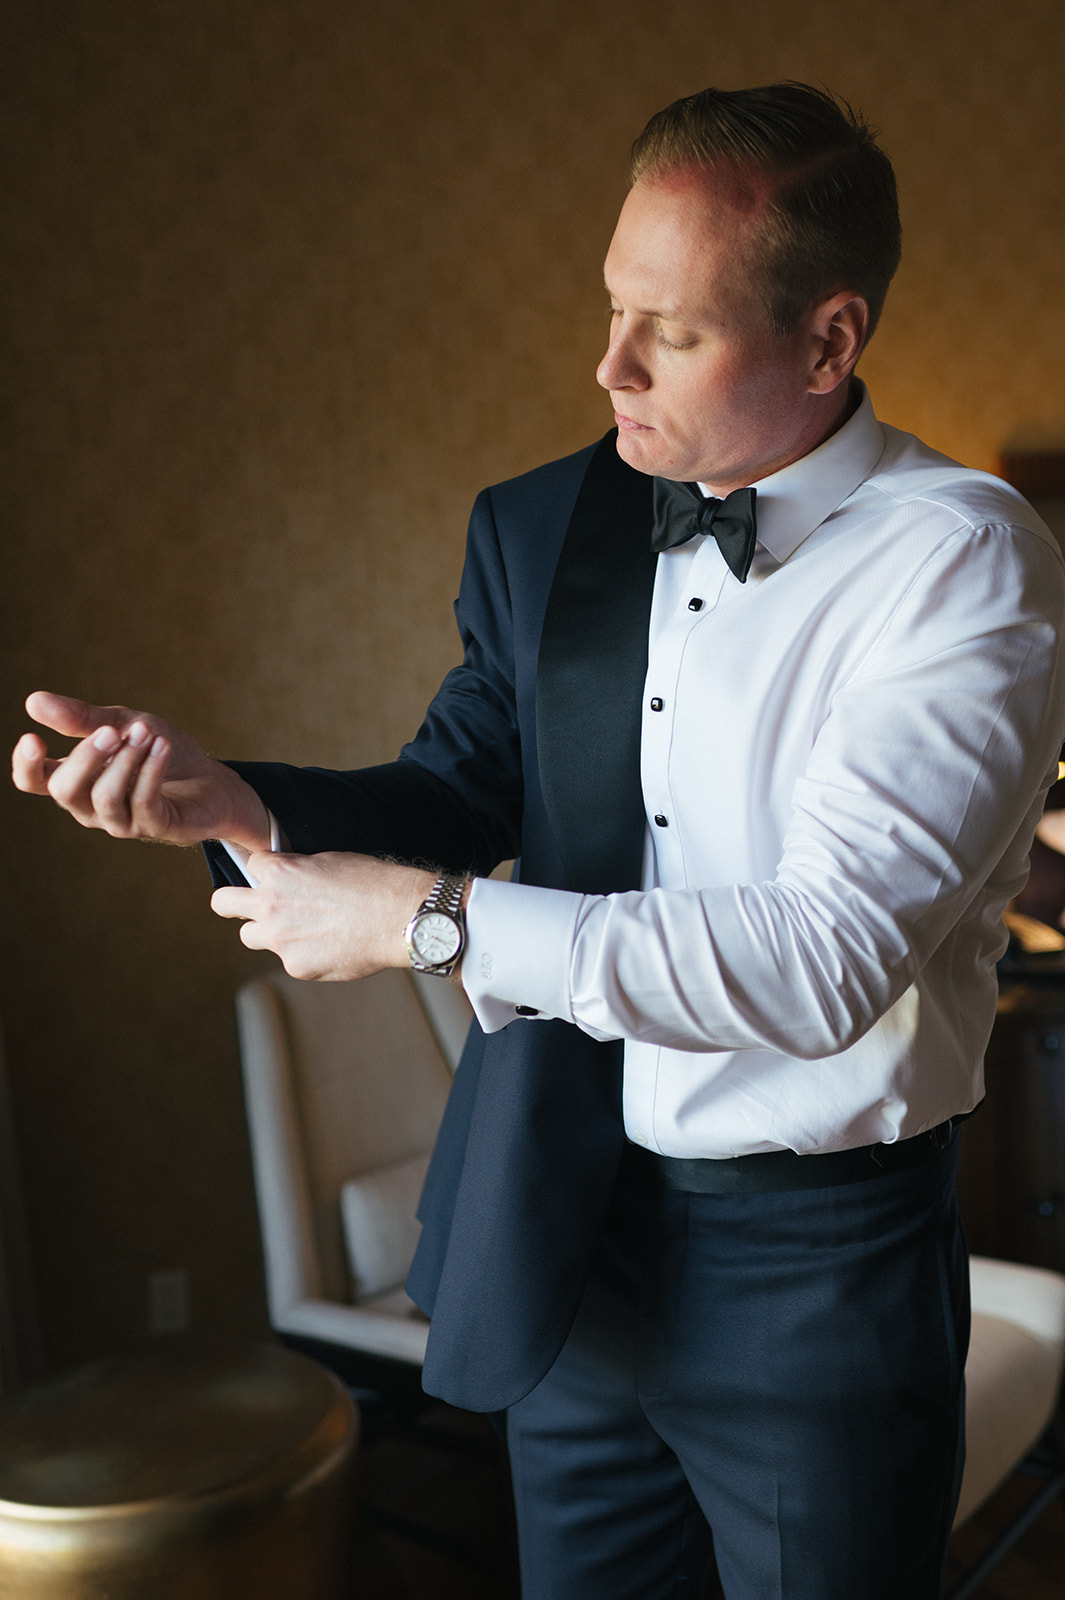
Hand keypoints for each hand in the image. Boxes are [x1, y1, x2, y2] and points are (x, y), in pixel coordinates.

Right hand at [12, 690, 269, 850]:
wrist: (211, 779)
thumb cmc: (160, 750)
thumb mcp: (125, 724)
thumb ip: (82, 718)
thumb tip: (33, 702)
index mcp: (75, 780)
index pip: (35, 781)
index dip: (26, 765)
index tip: (32, 738)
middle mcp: (90, 806)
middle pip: (65, 790)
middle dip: (86, 757)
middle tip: (112, 730)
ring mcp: (120, 821)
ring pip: (104, 797)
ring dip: (126, 761)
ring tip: (147, 733)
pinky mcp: (153, 827)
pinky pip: (143, 803)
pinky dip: (151, 770)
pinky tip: (162, 746)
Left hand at [211, 852, 436, 980]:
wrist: (398, 918)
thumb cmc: (372, 883)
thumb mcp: (330, 861)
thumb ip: (299, 870)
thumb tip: (290, 878)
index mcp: (278, 873)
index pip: (249, 866)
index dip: (264, 871)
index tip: (270, 877)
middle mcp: (270, 906)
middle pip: (223, 903)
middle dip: (232, 903)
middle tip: (245, 905)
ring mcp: (280, 940)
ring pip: (250, 936)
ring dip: (266, 932)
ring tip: (298, 930)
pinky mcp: (296, 966)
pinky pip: (288, 959)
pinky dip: (303, 954)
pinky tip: (329, 946)